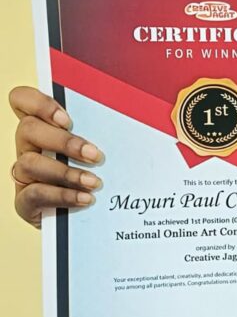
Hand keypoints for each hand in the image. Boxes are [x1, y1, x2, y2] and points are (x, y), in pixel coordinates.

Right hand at [9, 86, 103, 228]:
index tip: (67, 120)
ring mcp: (24, 174)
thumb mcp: (98, 148)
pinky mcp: (25, 201)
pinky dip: (63, 196)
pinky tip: (85, 199)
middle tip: (95, 155)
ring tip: (95, 183)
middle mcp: (28, 146)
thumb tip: (135, 114)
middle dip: (64, 141)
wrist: (87, 216)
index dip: (39, 104)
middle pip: (28, 129)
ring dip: (66, 172)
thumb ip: (103, 131)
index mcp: (44, 126)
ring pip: (29, 162)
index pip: (22, 100)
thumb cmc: (96, 172)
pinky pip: (35, 194)